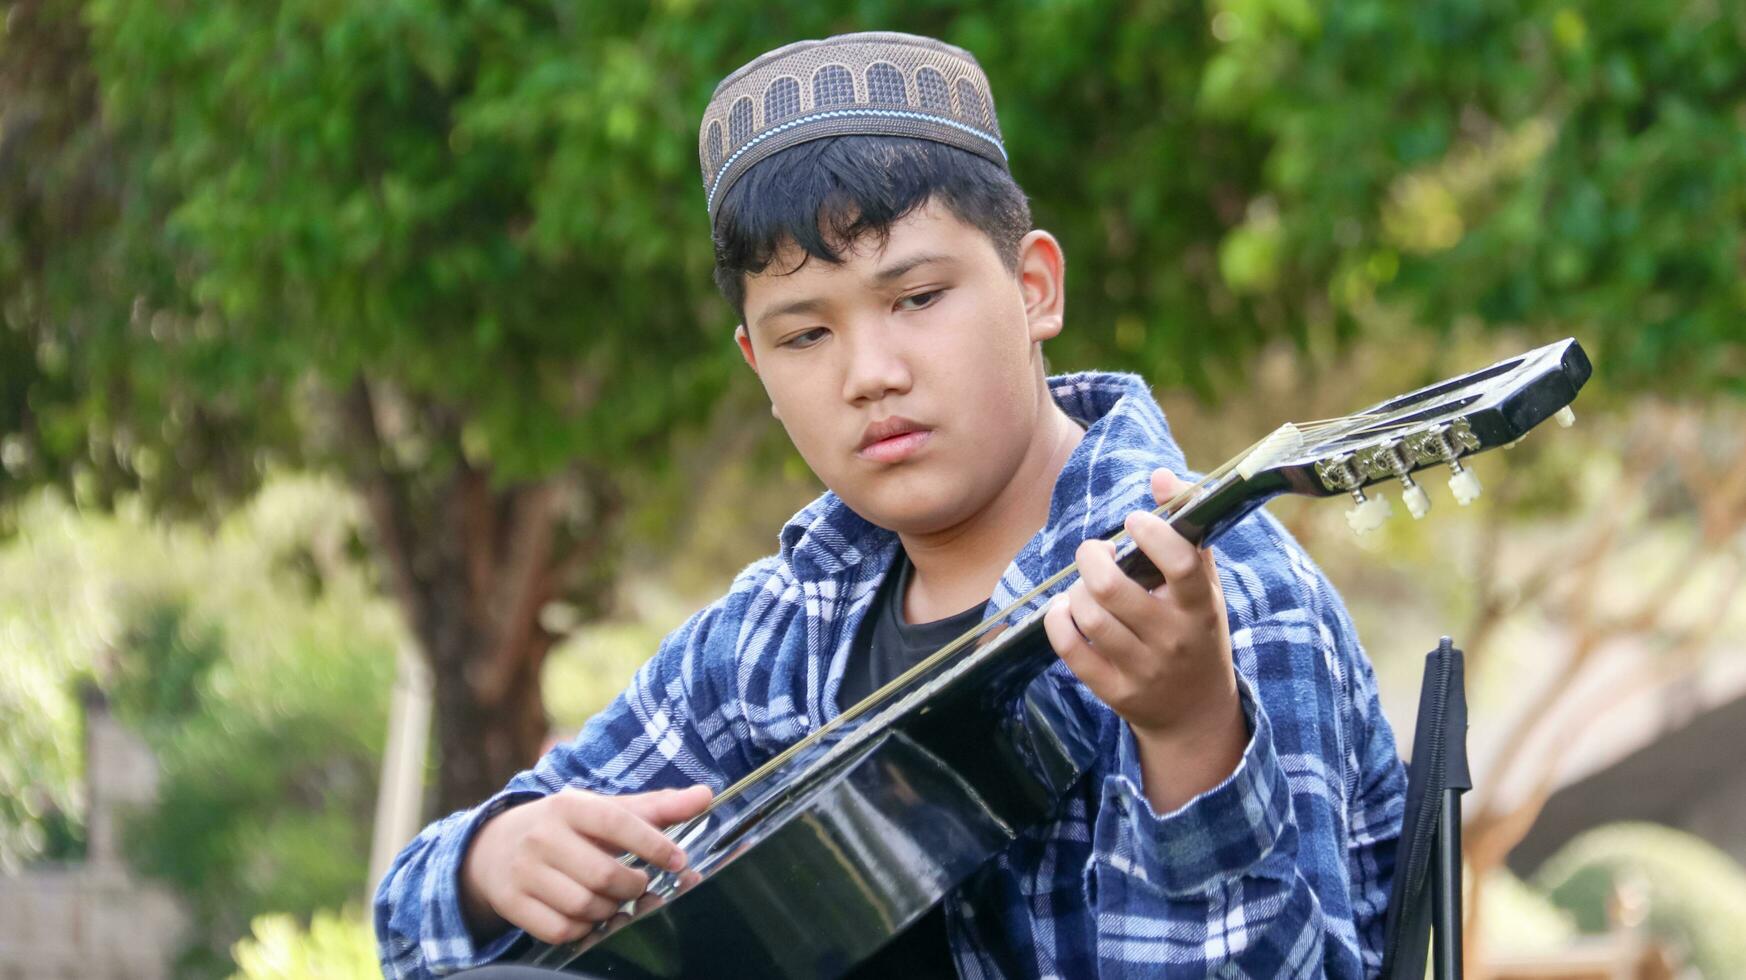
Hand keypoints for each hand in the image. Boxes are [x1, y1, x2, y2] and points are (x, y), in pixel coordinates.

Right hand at [460, 784, 712, 944]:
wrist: (492, 846)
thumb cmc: (565, 827)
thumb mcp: (603, 809)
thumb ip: (656, 807)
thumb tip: (707, 795)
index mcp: (569, 806)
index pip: (618, 822)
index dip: (653, 844)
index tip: (678, 861)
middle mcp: (542, 836)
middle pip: (604, 875)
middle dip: (633, 886)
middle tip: (640, 884)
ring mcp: (523, 871)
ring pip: (584, 906)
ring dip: (610, 910)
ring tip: (614, 899)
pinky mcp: (511, 903)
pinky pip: (559, 930)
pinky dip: (583, 929)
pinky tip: (588, 916)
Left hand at [1043, 468, 1244, 807]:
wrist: (1196, 712)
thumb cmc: (1196, 630)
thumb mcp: (1203, 584)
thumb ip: (1186, 527)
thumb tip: (1161, 475)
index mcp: (1201, 607)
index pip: (1182, 564)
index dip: (1152, 533)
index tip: (1134, 521)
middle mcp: (1174, 639)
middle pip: (1113, 589)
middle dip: (1091, 558)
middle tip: (1095, 552)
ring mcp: (1143, 669)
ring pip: (1089, 616)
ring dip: (1075, 590)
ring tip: (1085, 585)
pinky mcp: (1115, 691)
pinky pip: (1070, 648)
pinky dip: (1057, 620)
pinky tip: (1065, 609)